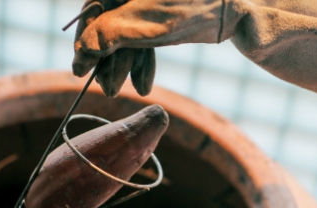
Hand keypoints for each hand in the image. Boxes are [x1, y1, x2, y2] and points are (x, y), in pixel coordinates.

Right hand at [72, 0, 223, 96]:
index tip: (80, 71)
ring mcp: (145, 1)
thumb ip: (104, 37)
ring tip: (126, 90)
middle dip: (109, 61)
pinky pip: (142, 39)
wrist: (238, 7)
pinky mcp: (160, 14)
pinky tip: (143, 85)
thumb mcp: (140, 25)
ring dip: (125, 67)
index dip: (84, 43)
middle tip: (109, 90)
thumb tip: (79, 57)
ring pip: (125, 36)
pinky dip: (141, 62)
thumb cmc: (189, 7)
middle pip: (106, 26)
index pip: (90, 11)